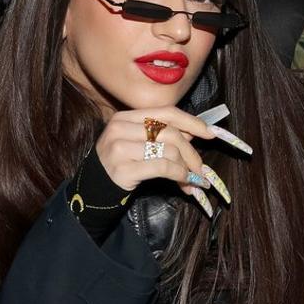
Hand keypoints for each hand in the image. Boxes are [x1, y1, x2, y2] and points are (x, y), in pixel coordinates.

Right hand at [94, 107, 228, 212]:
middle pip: (170, 133)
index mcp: (125, 117)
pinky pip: (163, 167)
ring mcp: (119, 148)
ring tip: (193, 180)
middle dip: (192, 152)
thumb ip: (163, 135)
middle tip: (202, 170)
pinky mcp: (123, 169)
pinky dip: (179, 175)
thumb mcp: (138, 145)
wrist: (92, 190)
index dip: (191, 122)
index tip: (210, 133)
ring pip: (169, 151)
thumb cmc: (120, 165)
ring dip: (186, 168)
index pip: (166, 112)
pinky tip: (184, 183)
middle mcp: (120, 128)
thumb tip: (195, 132)